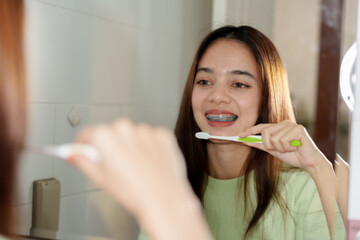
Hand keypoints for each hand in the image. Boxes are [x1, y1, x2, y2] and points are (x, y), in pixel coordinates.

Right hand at [68, 119, 211, 239]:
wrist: (163, 199)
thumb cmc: (134, 192)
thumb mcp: (101, 179)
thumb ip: (85, 162)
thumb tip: (75, 155)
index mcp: (105, 137)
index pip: (88, 134)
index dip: (84, 144)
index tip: (85, 148)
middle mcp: (125, 128)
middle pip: (111, 133)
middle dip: (111, 145)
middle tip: (115, 165)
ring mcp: (145, 130)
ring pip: (132, 135)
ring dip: (132, 145)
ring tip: (137, 166)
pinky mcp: (162, 134)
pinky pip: (151, 137)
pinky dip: (149, 146)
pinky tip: (150, 162)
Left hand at [239, 120, 327, 172]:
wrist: (309, 162)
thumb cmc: (292, 155)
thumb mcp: (273, 150)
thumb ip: (260, 144)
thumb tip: (246, 141)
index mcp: (279, 126)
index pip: (261, 126)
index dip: (250, 130)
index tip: (240, 136)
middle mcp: (284, 123)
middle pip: (265, 132)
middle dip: (269, 145)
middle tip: (278, 150)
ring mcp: (292, 125)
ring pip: (274, 138)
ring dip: (280, 148)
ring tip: (289, 149)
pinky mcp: (298, 129)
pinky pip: (283, 140)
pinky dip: (287, 148)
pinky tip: (295, 148)